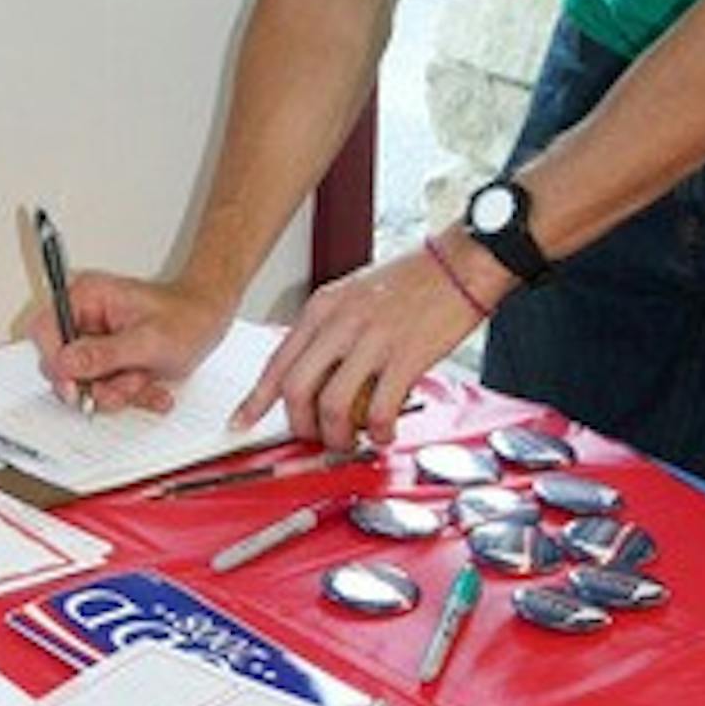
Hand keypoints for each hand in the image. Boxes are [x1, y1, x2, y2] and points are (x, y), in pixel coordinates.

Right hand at [26, 271, 232, 414]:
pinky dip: (129, 394)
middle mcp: (85, 318)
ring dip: (118, 390)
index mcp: (86, 297)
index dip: (54, 362)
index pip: (44, 330)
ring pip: (84, 384)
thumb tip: (66, 364)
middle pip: (61, 364)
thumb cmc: (187, 317)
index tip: (74, 387)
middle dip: (97, 383)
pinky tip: (151, 385)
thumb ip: (104, 354)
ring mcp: (96, 342)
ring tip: (145, 378)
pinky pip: (104, 389)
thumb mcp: (148, 340)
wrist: (209, 320)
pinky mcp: (108, 361)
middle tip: (127, 380)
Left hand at [233, 243, 481, 449]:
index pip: (278, 361)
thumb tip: (316, 371)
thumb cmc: (414, 279)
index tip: (243, 421)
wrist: (461, 263)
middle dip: (300, 426)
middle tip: (315, 439)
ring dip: (338, 436)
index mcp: (324, 306)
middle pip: (297, 389)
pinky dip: (380, 432)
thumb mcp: (356, 293)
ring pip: (332, 404)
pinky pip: (382, 409)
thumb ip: (332, 328)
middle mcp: (341, 322)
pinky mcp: (406, 356)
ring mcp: (372, 339)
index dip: (257, 399)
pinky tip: (385, 434)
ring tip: (351, 442)